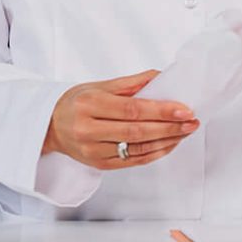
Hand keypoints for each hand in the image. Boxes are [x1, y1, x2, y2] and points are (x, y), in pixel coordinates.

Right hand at [45, 72, 197, 171]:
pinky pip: (134, 161)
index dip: (160, 111)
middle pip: (137, 131)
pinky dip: (155, 153)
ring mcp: (94, 150)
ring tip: (186, 132)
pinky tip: (169, 143)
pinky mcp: (100, 164)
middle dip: (169, 127)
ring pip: (138, 149)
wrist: (50, 126)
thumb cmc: (76, 102)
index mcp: (89, 104)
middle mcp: (89, 129)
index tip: (184, 109)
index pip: (132, 110)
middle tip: (191, 121)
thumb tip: (162, 77)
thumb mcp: (99, 86)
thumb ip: (131, 83)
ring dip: (167, 141)